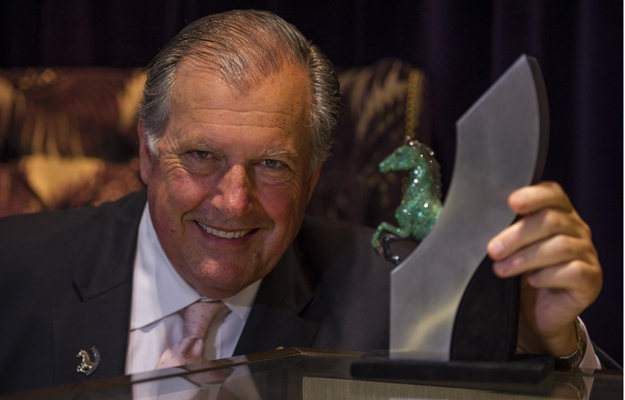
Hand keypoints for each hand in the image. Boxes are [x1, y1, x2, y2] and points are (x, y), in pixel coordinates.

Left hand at [487, 182, 601, 355]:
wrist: (535, 312)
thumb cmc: (521, 274)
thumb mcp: (511, 250)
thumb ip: (504, 232)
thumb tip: (480, 222)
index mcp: (558, 214)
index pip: (552, 193)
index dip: (533, 195)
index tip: (512, 202)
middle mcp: (577, 229)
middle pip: (551, 221)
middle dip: (517, 236)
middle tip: (493, 250)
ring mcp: (587, 253)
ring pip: (560, 246)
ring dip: (525, 258)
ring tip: (501, 269)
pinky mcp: (591, 279)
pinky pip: (573, 271)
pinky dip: (549, 276)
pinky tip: (533, 281)